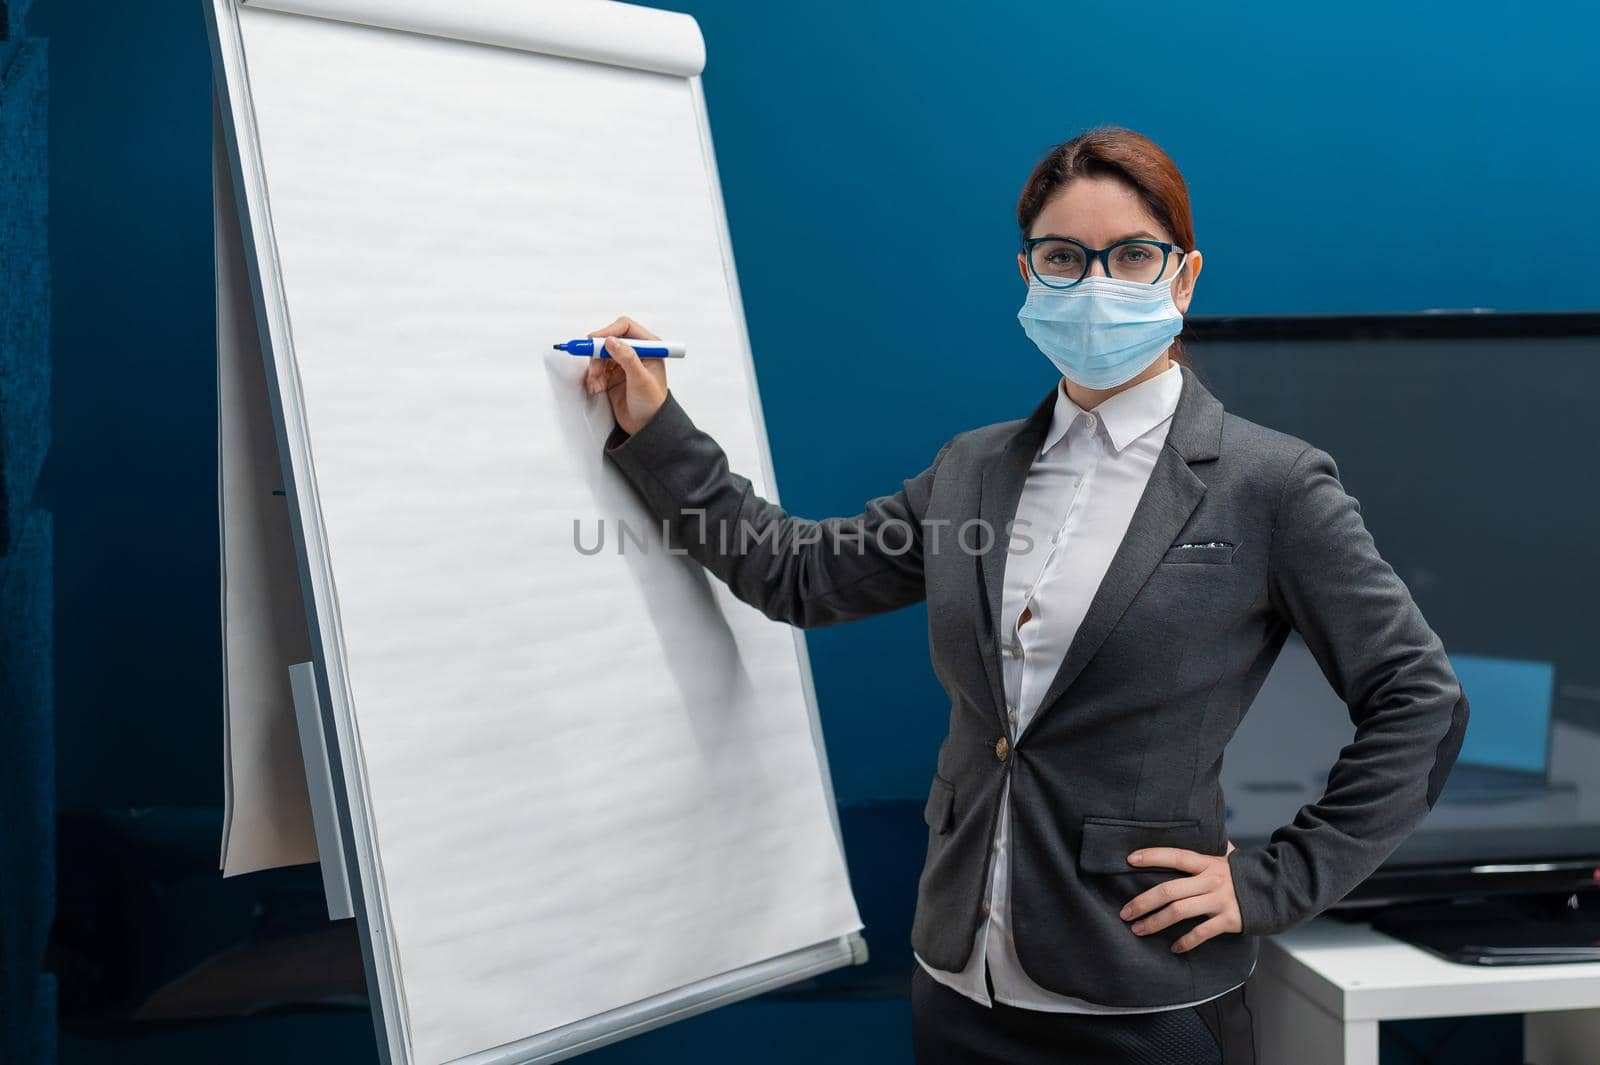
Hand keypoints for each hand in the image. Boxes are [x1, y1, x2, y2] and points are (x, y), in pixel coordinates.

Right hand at [582, 315, 668, 435]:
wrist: (647, 427)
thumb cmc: (653, 404)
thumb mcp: (641, 379)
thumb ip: (627, 358)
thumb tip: (611, 341)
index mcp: (649, 347)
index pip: (624, 327)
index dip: (608, 332)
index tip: (594, 342)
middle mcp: (635, 352)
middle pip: (608, 340)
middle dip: (597, 354)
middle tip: (594, 369)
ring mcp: (623, 363)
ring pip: (599, 355)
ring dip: (594, 368)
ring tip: (597, 384)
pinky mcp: (613, 375)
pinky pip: (596, 369)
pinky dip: (593, 378)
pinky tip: (597, 388)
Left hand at [1118, 839, 1240, 952]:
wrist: (1281, 890)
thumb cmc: (1248, 874)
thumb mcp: (1231, 857)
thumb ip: (1215, 847)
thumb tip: (1209, 827)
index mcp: (1208, 863)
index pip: (1175, 856)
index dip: (1152, 856)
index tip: (1129, 859)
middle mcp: (1211, 880)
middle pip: (1169, 890)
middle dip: (1142, 902)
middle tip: (1124, 912)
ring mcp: (1220, 901)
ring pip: (1180, 912)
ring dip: (1155, 922)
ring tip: (1138, 930)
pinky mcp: (1230, 920)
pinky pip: (1202, 932)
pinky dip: (1186, 942)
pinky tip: (1173, 948)